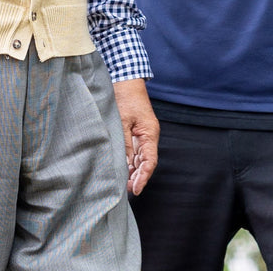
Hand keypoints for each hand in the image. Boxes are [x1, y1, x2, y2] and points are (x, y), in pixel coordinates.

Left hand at [112, 78, 157, 194]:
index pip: (150, 161)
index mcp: (150, 133)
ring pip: (140, 159)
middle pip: (146, 163)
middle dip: (138, 177)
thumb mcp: (122, 122)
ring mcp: (142, 135)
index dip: (143, 177)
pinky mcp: (135, 133)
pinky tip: (122, 170)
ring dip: (133, 171)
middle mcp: (148, 136)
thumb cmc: (125, 98)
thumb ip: (124, 143)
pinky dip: (129, 162)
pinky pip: (134, 152)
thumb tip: (124, 163)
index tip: (136, 190)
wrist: (126, 81)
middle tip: (127, 190)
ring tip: (123, 184)